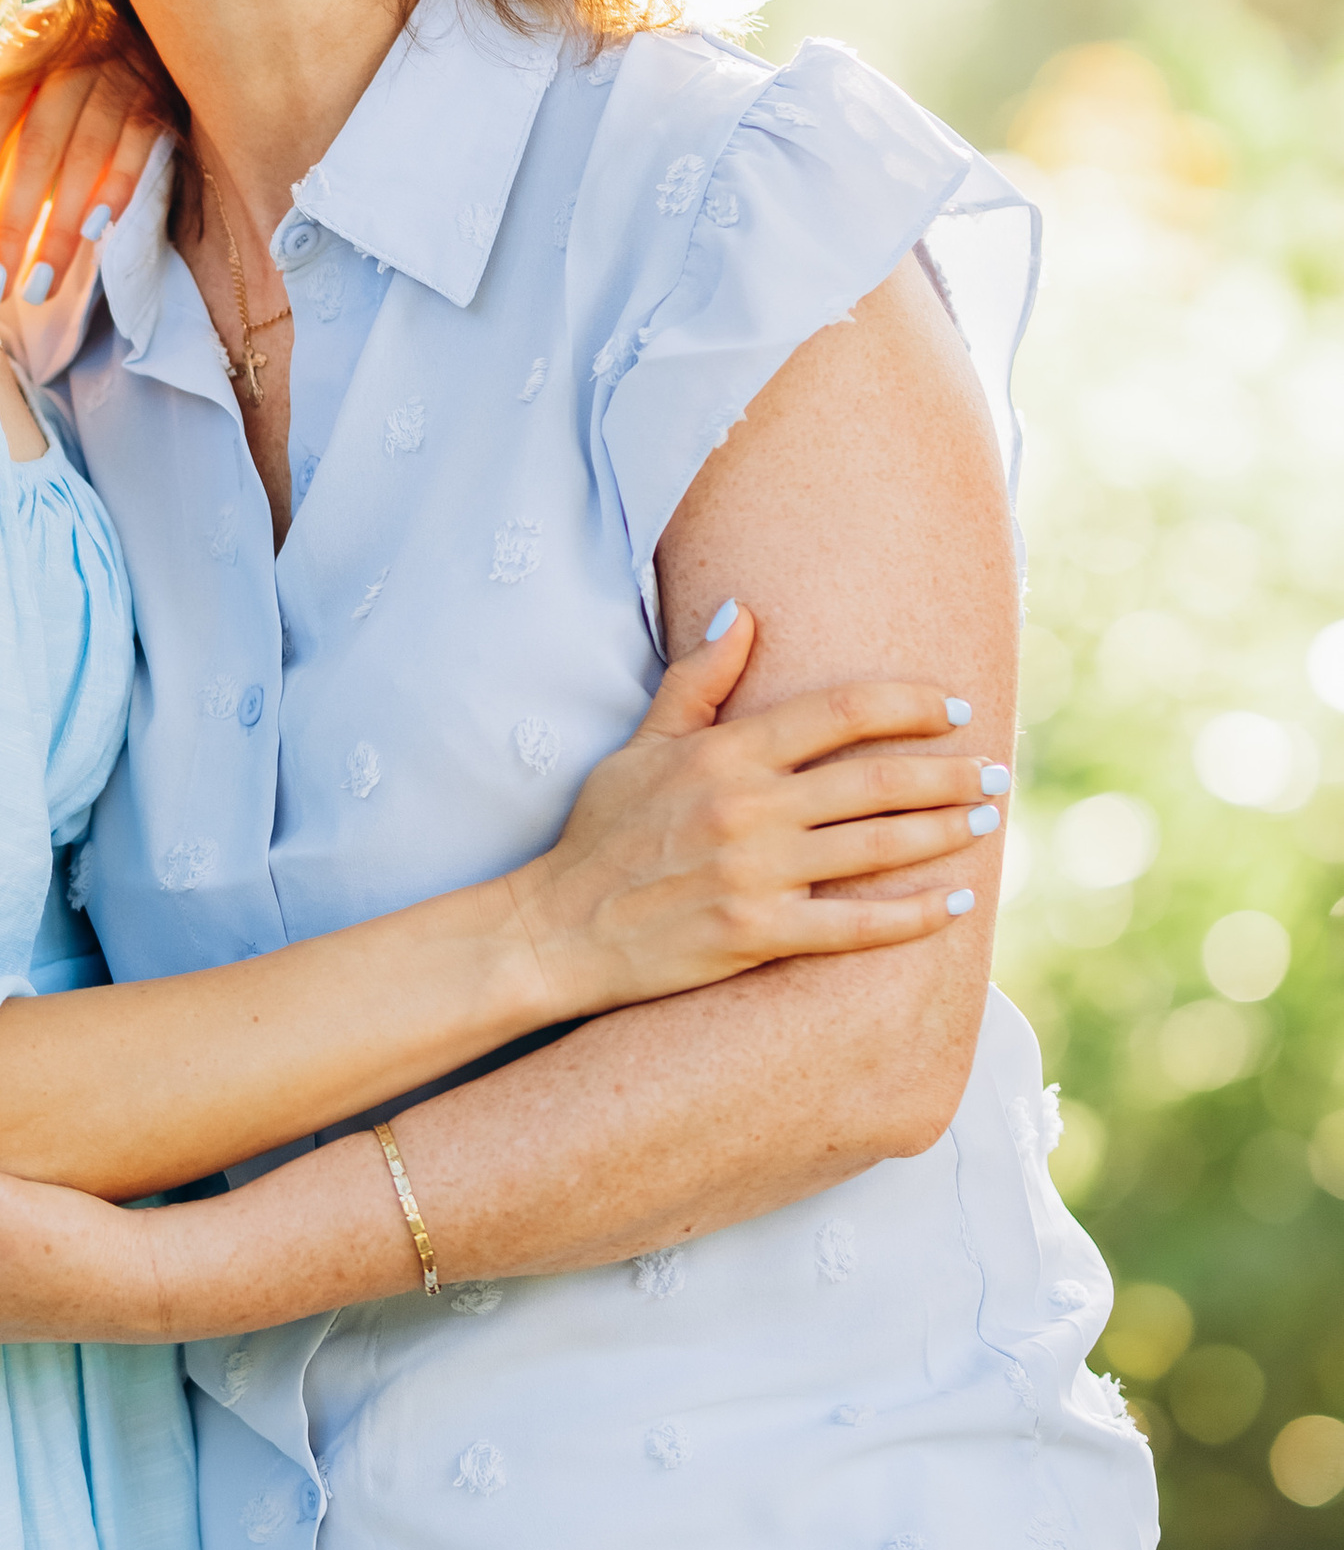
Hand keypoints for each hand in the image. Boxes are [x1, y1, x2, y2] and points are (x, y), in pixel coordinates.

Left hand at [0, 14, 163, 312]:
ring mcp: (123, 77)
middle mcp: (74, 59)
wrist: (150, 9)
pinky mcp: (161, 100)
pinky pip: (138, 151)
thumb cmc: (70, 56)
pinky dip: (117, 190)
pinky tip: (95, 233)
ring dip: (60, 228)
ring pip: (86, 160)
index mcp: (28, 47)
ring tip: (37, 285)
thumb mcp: (26, 75)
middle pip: (38, 148)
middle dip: (12, 222)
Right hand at [507, 610, 1001, 1024]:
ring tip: (984, 822)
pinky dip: (912, 917)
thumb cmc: (598, 835)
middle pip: (875, 779)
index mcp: (724, 754)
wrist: (556, 930)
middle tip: (994, 772)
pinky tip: (953, 905)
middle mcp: (747, 808)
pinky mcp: (756, 935)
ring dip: (942, 832)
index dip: (907, 705)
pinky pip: (854, 926)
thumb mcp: (639, 746)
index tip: (951, 709)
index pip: (838, 713)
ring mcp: (754, 874)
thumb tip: (743, 613)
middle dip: (947, 773)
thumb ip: (697, 682)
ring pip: (875, 846)